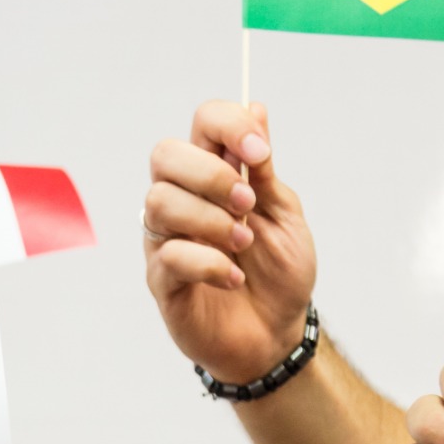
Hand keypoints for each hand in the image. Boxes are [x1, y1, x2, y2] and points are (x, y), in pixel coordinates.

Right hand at [145, 100, 315, 383]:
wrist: (277, 335)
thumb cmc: (279, 272)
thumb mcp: (283, 214)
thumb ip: (263, 168)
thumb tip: (256, 108)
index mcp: (213, 176)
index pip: (202, 123)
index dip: (227, 125)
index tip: (260, 153)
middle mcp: (182, 200)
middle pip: (165, 154)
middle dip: (210, 173)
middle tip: (247, 204)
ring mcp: (166, 239)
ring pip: (160, 202)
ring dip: (211, 220)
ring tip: (243, 243)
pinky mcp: (161, 280)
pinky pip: (168, 255)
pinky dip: (210, 263)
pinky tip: (235, 277)